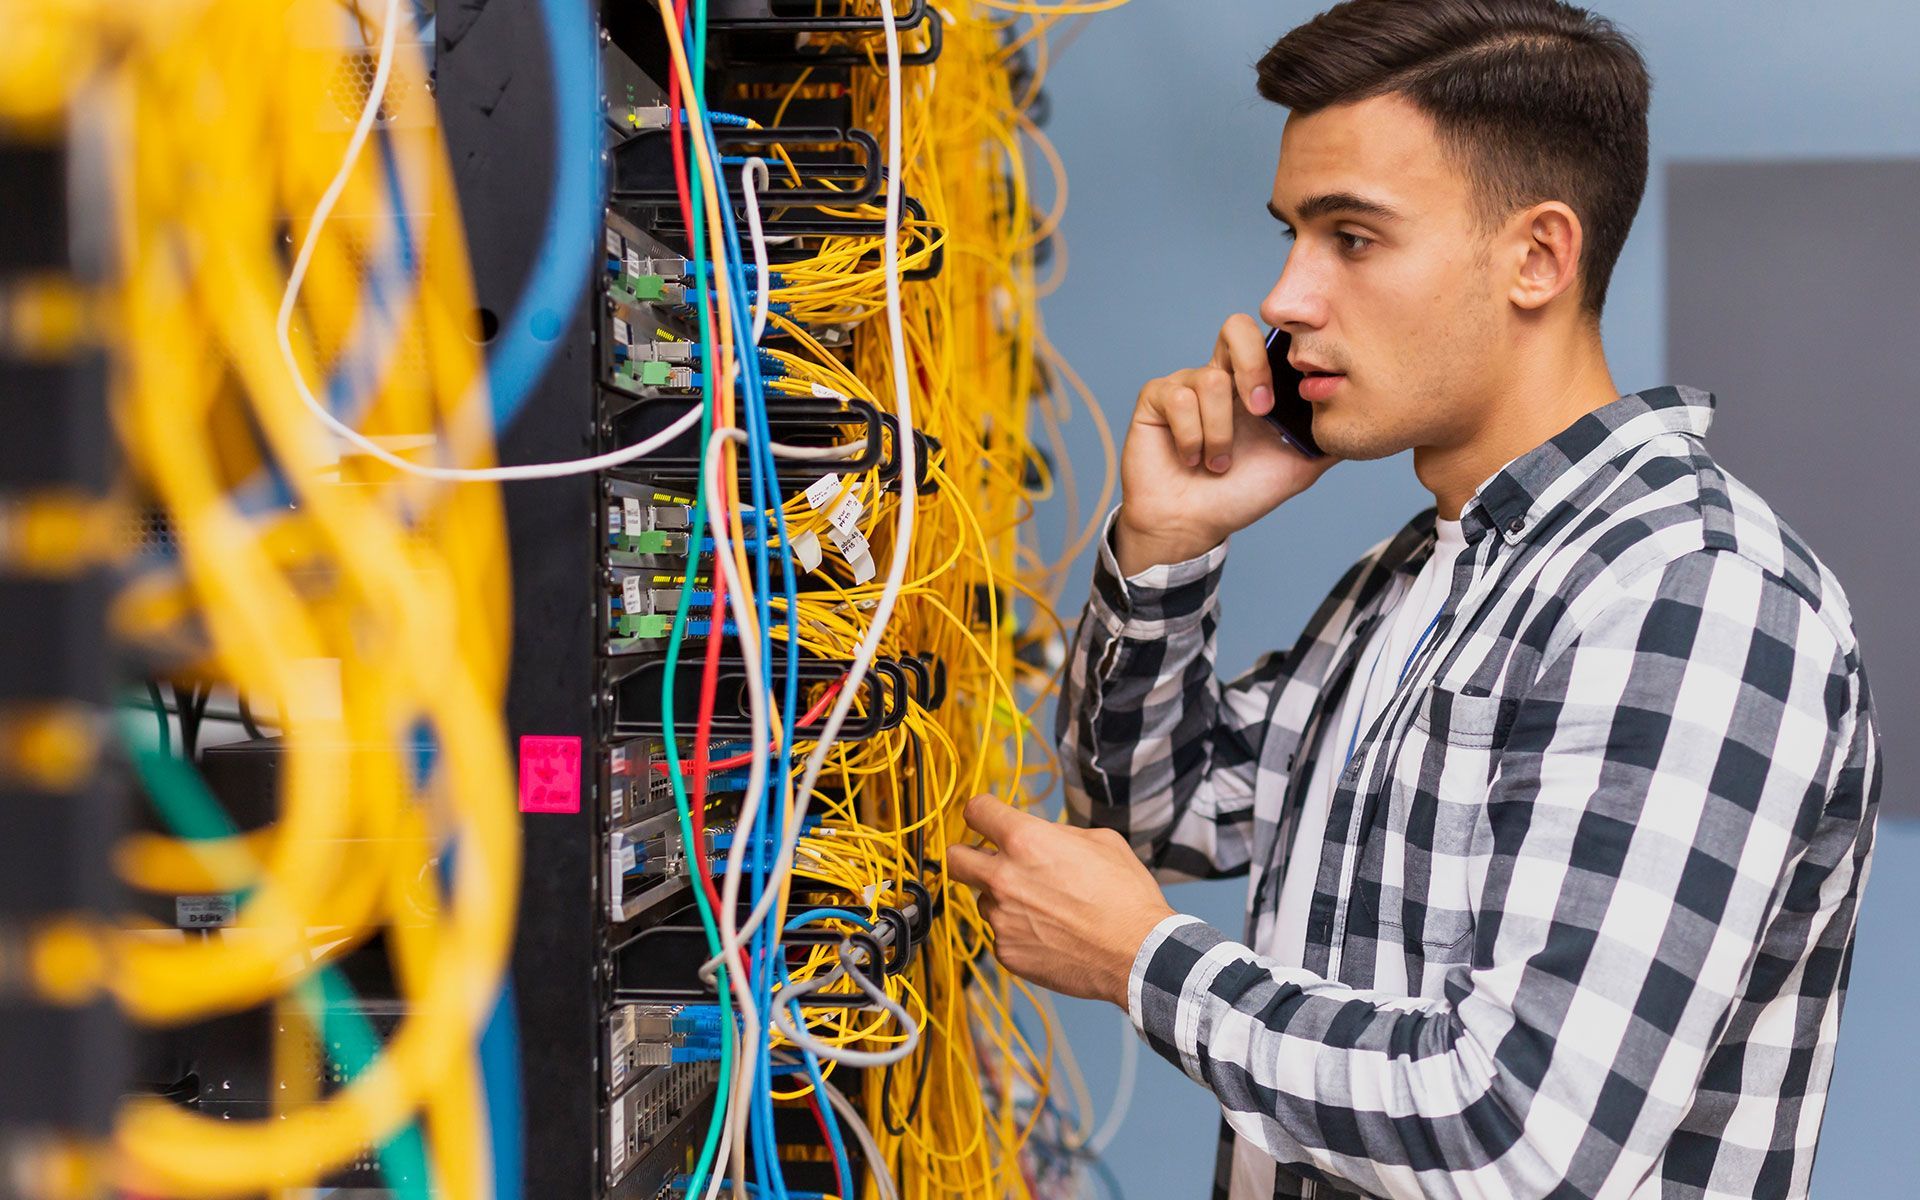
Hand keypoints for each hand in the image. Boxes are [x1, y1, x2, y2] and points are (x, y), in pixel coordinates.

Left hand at [946, 795, 1175, 1006]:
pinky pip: (1001, 933)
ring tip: (1045, 908)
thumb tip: (1041, 836)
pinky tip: (1051, 934)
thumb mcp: (1100, 841)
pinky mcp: (1006, 951)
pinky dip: (1019, 932)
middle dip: (966, 855)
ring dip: (1003, 899)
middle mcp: (1004, 877)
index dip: (982, 812)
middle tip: (987, 861)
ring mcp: (1001, 918)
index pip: (976, 811)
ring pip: (983, 899)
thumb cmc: (1125, 895)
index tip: (987, 819)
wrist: (1137, 953)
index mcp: (1025, 840)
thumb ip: (1057, 833)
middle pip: (955, 857)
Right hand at [1115, 313, 1338, 574]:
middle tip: (1261, 411)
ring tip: (1218, 463)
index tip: (1287, 400)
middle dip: (1253, 368)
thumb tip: (1366, 417)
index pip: (1268, 339)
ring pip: (1210, 380)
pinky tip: (1191, 458)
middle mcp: (1219, 377)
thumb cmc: (1239, 496)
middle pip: (1235, 328)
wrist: (1192, 526)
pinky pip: (1178, 399)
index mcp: (1253, 385)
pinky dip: (1191, 437)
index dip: (1281, 354)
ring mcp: (1185, 385)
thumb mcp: (1297, 467)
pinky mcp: (1155, 400)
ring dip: (1220, 433)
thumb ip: (1327, 438)